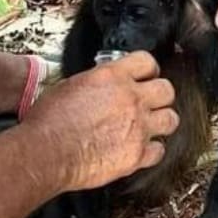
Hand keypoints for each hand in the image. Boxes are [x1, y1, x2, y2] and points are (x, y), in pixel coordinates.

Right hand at [23, 52, 178, 192]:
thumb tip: (99, 87)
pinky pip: (159, 151)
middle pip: (167, 90)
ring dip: (162, 122)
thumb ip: (94, 84)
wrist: (46, 151)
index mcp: (112, 77)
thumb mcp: (68, 86)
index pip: (146, 62)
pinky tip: (142, 150)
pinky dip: (152, 151)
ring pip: (171, 120)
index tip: (145, 76)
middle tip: (151, 102)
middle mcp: (131, 99)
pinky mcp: (137, 155)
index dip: (148, 70)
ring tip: (150, 127)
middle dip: (160, 96)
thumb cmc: (48, 122)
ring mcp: (138, 128)